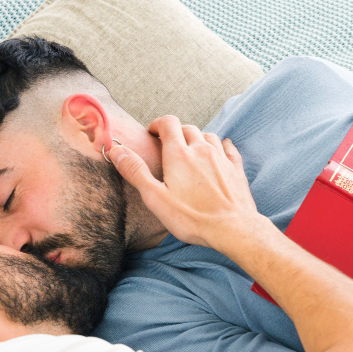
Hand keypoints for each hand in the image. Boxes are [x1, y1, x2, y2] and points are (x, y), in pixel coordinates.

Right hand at [106, 116, 262, 249]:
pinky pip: (228, 148)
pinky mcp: (236, 168)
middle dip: (175, 132)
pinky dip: (220, 146)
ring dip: (197, 139)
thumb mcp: (155, 197)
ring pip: (208, 136)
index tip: (152, 133)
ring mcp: (221, 158)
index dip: (158, 124)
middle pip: (187, 128)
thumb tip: (116, 150)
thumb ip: (136, 171)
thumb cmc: (192, 217)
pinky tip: (218, 153)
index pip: (168, 123)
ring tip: (190, 151)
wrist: (233, 228)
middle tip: (167, 146)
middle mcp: (201, 149)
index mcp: (179, 154)